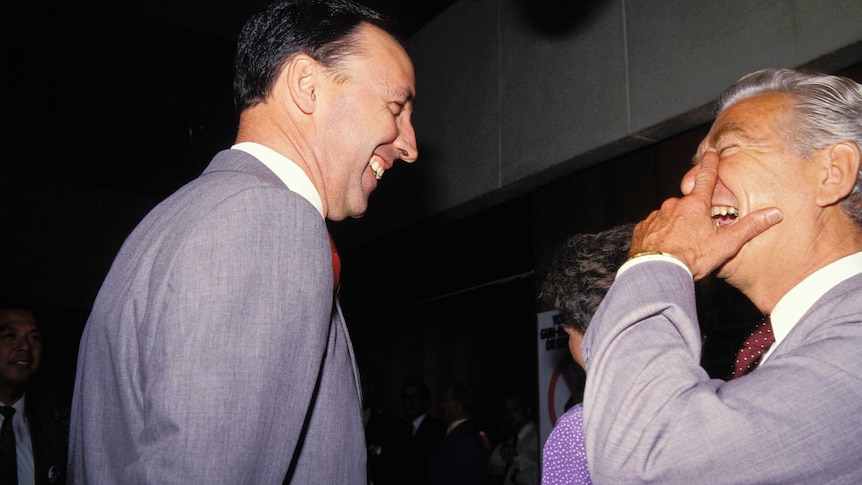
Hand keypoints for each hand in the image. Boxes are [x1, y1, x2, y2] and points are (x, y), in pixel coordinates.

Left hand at [630, 151, 782, 279]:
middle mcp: (674, 205)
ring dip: (676, 225)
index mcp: (696, 205)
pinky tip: (665, 247)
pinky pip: (654, 227)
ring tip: (682, 245)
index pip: (706, 177)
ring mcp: (656, 216)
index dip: (710, 164)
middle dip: (693, 214)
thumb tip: (774, 214)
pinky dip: (660, 234)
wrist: (658, 271)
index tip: (711, 152)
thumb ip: (750, 227)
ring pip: (670, 216)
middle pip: (688, 204)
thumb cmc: (693, 257)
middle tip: (698, 234)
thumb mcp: (726, 243)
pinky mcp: (642, 228)